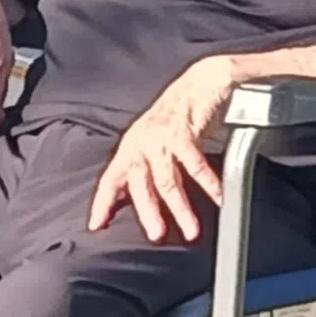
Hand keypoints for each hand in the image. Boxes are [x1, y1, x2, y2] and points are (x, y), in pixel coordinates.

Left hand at [87, 56, 234, 242]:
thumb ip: (141, 168)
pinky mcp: (184, 131)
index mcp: (131, 145)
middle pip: (140, 182)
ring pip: (168, 179)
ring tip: (192, 230)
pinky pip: (196, 164)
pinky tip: (219, 198)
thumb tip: (123, 199)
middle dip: (148, 211)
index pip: (111, 178)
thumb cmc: (177, 116)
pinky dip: (209, 184)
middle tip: (157, 235)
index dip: (103, 202)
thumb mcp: (152, 142)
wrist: (201, 81)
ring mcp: (162, 136)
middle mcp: (142, 141)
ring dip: (180, 207)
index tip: (97, 226)